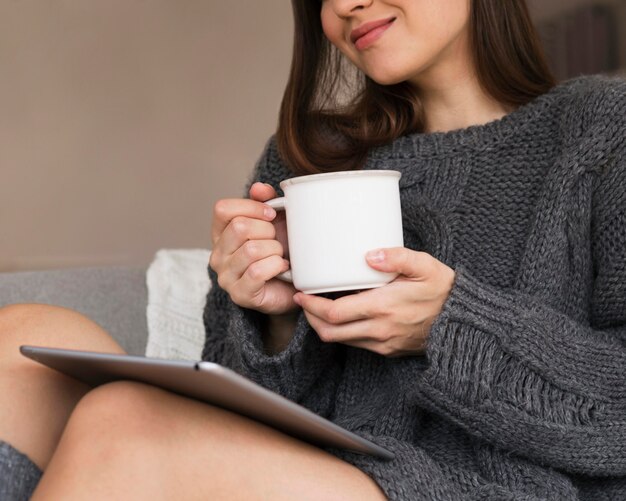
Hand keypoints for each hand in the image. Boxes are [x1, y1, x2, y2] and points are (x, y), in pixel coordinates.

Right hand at [209, 182, 297, 315]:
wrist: (291, 289)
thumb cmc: (280, 253)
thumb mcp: (274, 223)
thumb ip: (265, 202)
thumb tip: (258, 188)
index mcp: (221, 234)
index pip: (223, 209)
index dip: (251, 207)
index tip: (272, 215)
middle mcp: (217, 255)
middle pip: (239, 227)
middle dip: (267, 230)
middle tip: (277, 240)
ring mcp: (226, 277)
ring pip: (251, 250)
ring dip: (275, 250)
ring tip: (280, 256)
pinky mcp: (240, 294)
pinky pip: (258, 271)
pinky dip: (276, 266)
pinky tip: (282, 268)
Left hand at [293, 248, 454, 356]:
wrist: (462, 322)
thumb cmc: (442, 290)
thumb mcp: (424, 265)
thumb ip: (396, 257)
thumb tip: (368, 255)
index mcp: (383, 307)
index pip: (334, 313)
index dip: (312, 306)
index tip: (302, 294)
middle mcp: (379, 329)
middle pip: (330, 331)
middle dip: (311, 317)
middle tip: (304, 301)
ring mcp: (383, 343)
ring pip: (340, 341)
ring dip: (325, 326)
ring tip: (319, 307)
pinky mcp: (388, 351)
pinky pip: (356, 345)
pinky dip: (342, 332)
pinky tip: (343, 316)